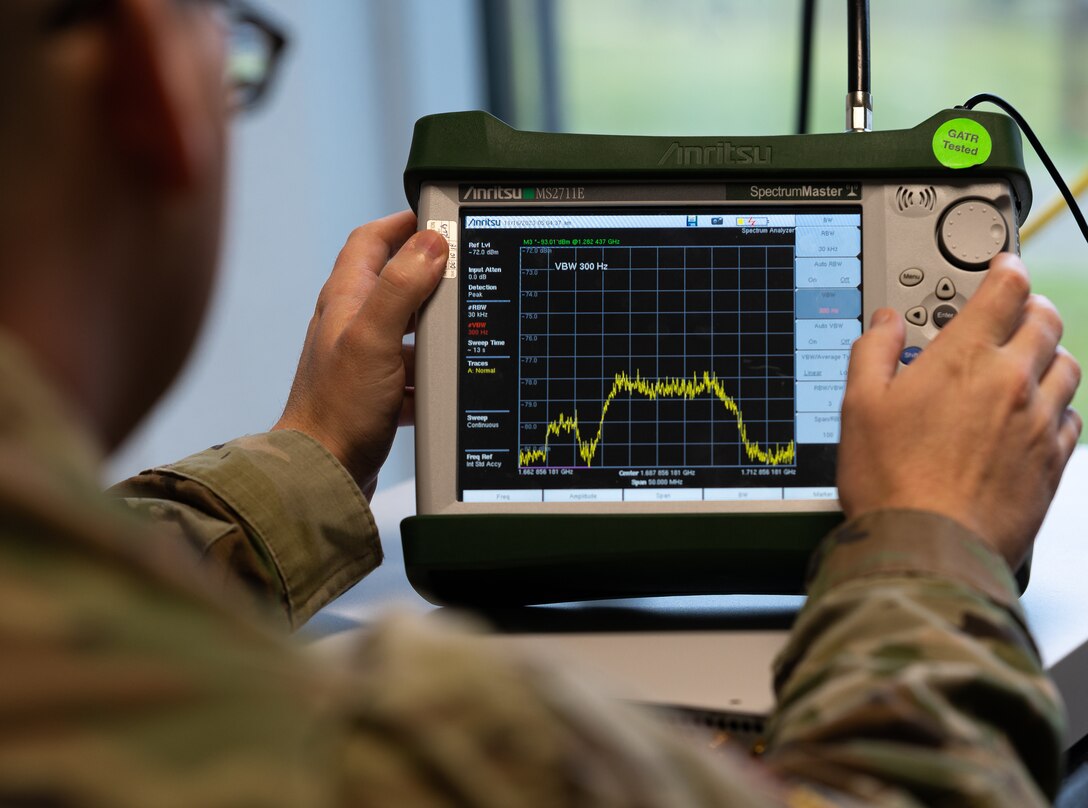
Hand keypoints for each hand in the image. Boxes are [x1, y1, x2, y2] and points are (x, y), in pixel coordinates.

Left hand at [273, 211, 447, 498]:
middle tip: (465, 272)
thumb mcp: (374, 339)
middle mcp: (350, 325)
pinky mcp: (374, 395)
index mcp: (345, 300)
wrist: (322, 474)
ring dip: (433, 330)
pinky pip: (411, 374)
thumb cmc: (337, 409)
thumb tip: (431, 243)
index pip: (370, 241)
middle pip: (394, 282)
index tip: (437, 218)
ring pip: (408, 331)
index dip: (401, 223)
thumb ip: (401, 288)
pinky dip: (430, 376)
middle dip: (430, 276)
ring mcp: (362, 360)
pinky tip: (447, 387)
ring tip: (464, 330)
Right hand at [837, 253, 1081, 567]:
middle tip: (1016, 308)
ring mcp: (1038, 423)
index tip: (1002, 268)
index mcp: (964, 359)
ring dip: (1049, 354)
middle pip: (1046, 321)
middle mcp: (1011, 383)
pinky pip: (1071, 419)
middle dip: (1032, 306)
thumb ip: (874, 351)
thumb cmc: (890, 481)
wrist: (927, 546)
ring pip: (1066, 366)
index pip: (1005, 289)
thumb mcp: (858, 405)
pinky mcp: (1053, 463)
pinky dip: (1056, 407)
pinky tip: (1034, 416)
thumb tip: (886, 323)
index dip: (1006, 269)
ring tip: (1028, 361)